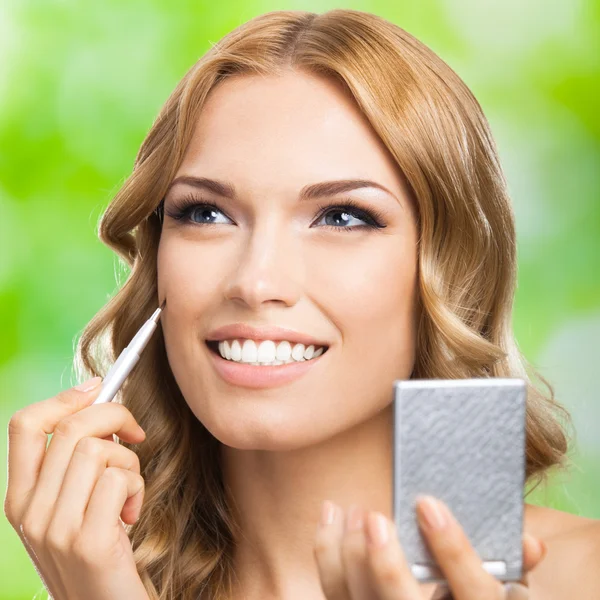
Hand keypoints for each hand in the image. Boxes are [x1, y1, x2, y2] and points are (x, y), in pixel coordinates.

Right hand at [4, 377, 149, 599]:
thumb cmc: (100, 552)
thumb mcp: (75, 506)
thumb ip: (75, 463)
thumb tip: (97, 400)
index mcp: (21, 499)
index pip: (25, 424)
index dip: (64, 397)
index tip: (97, 389)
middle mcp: (30, 513)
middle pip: (72, 427)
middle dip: (116, 416)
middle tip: (134, 435)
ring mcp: (56, 530)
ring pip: (99, 449)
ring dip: (128, 461)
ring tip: (128, 491)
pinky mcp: (89, 542)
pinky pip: (120, 478)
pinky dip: (137, 487)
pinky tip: (131, 514)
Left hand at [314, 497, 546, 598]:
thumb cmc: (475, 598)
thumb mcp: (510, 595)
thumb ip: (514, 569)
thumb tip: (530, 544)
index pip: (474, 594)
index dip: (453, 551)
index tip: (428, 505)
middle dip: (385, 565)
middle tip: (374, 517)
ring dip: (346, 552)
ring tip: (349, 509)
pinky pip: (334, 592)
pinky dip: (326, 553)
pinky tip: (329, 516)